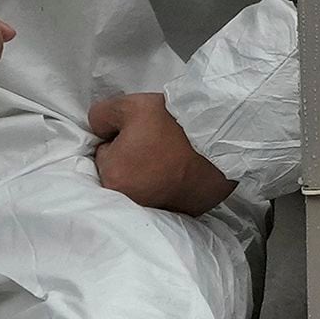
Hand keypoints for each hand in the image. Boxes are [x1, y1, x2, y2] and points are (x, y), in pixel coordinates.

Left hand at [88, 89, 234, 215]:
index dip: (119, 138)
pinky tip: (180, 172)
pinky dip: (168, 187)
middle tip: (155, 143)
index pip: (103, 153)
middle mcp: (129, 202)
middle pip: (121, 173)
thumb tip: (98, 130)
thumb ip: (101, 115)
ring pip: (142, 187)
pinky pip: (165, 197)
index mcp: (112, 177)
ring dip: (148, 175)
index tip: (139, 131)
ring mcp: (156, 211)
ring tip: (169, 156)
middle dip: (130, 159)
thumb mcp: (129, 105)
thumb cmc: (172, 123)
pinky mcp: (180, 213)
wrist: (221, 142)